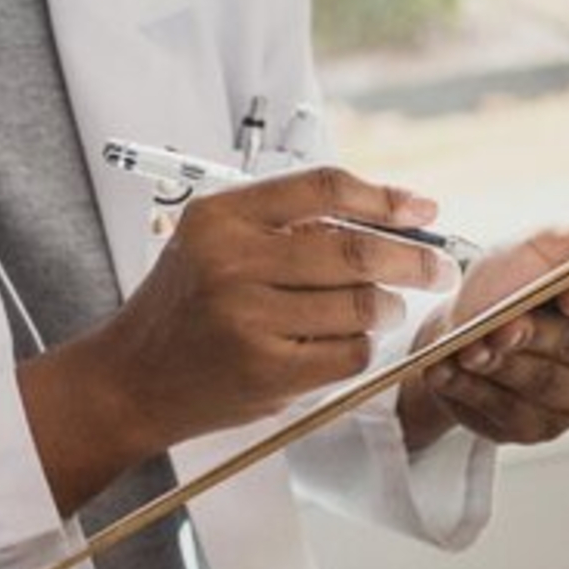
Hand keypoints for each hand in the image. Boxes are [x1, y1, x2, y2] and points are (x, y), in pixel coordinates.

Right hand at [24, 167, 447, 510]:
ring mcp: (248, 320)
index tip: (423, 211)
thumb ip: (290, 222)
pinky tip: (348, 340)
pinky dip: (363, 346)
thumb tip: (395, 216)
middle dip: (414, 260)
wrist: (130, 379)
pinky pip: (349, 353)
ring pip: (360, 306)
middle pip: (356, 251)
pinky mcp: (265, 372)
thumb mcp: (218, 239)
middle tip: (438, 268)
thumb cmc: (186, 303)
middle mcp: (232, 263)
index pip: (325, 188)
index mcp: (221, 217)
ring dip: (386, 308)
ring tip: (382, 307)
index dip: (386, 198)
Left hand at [397, 178, 568, 449]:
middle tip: (493, 329)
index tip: (566, 295)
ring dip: (494, 365)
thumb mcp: (548, 244)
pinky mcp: (541, 429)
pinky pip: (507, 413)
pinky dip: (471, 390)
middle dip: (527, 335)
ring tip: (462, 349)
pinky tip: (449, 372)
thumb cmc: (511, 281)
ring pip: (538, 383)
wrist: (460, 329)